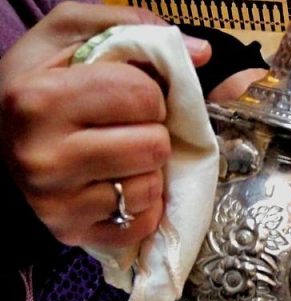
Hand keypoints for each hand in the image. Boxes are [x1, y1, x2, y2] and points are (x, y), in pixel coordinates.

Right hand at [0, 2, 211, 249]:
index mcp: (39, 99)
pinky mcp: (72, 233)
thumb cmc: (42, 82)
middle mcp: (42, 156)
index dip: (148, 92)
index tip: (124, 94)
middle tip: (121, 126)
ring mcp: (56, 202)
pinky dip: (141, 204)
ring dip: (146, 169)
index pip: (143, 95)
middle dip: (150, 130)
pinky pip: (143, 223)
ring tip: (116, 155)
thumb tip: (202, 53)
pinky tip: (114, 184)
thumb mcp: (72, 36)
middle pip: (154, 145)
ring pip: (151, 186)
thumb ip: (133, 27)